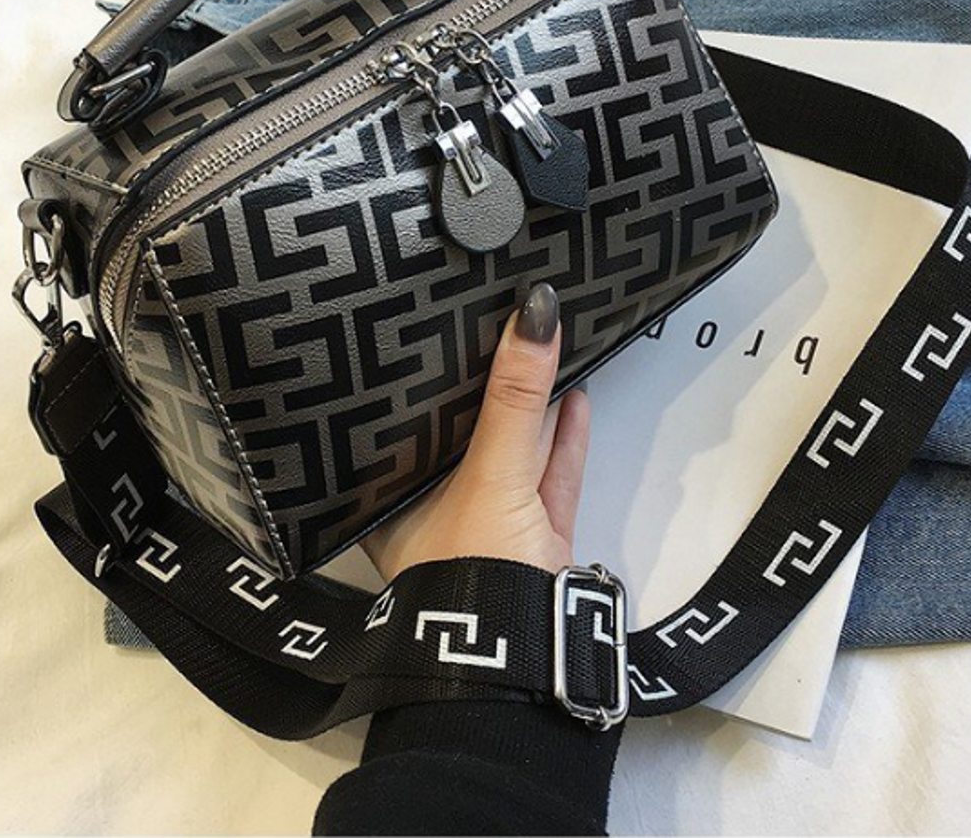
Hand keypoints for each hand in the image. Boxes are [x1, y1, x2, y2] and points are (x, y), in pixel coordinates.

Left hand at [362, 282, 591, 581]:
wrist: (525, 659)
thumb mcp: (488, 474)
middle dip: (484, 384)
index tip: (432, 325)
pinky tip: (575, 396)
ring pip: (511, 450)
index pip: (403, 425)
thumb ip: (513, 396)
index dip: (421, 377)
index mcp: (395, 499)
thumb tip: (535, 311)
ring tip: (539, 346)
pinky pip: (548, 475)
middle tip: (494, 320)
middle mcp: (436, 509)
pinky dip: (563, 438)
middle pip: (463, 432)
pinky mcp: (536, 538)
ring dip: (531, 404)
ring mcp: (490, 524)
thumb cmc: (472, 570)